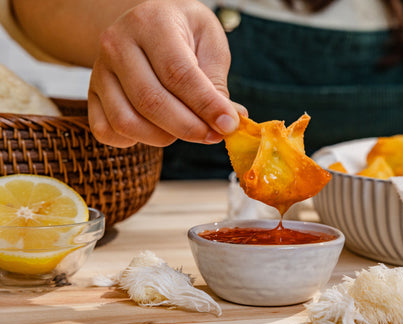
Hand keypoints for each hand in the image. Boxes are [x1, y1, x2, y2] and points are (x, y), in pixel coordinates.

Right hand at [87, 0, 238, 146]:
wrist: (149, 24)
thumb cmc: (184, 33)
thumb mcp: (209, 43)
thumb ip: (217, 82)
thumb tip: (229, 120)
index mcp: (152, 22)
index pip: (178, 73)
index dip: (205, 105)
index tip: (228, 125)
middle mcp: (117, 43)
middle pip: (151, 100)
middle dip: (188, 127)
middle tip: (213, 135)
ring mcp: (99, 70)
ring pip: (126, 121)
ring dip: (163, 138)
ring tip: (186, 130)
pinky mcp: (92, 93)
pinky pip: (106, 131)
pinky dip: (133, 141)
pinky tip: (156, 131)